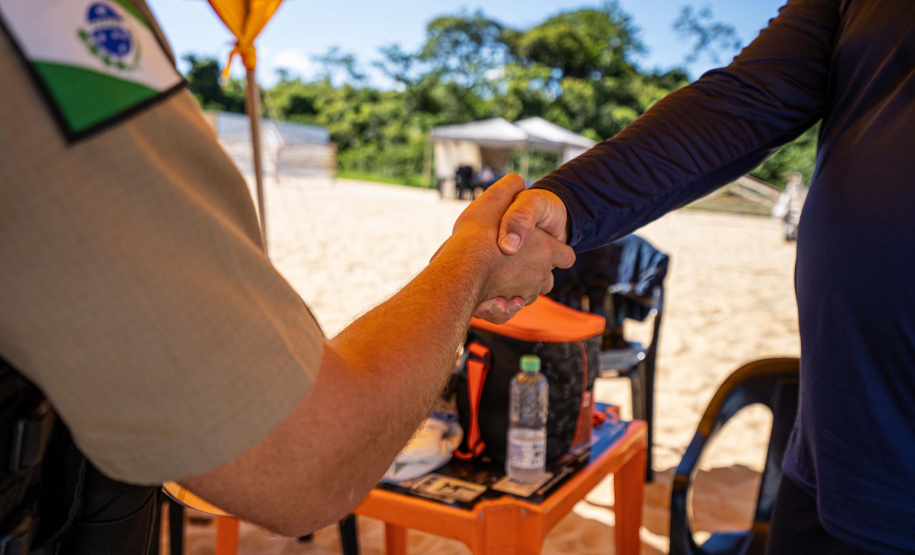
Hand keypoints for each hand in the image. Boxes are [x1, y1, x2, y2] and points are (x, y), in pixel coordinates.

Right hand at [447, 175, 574, 310]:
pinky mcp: (505, 310)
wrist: (460, 267)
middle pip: (546, 278)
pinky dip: (503, 306)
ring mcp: (524, 294)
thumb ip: (510, 189)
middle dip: (532, 272)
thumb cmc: (481, 232)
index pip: (565, 255)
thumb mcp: (498, 198)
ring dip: (516, 289)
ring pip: (527, 295)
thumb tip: (516, 182)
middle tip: (509, 260)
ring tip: (498, 278)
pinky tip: (492, 296)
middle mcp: (541, 275)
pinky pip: (508, 311)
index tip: (539, 246)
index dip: (553, 250)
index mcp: (548, 250)